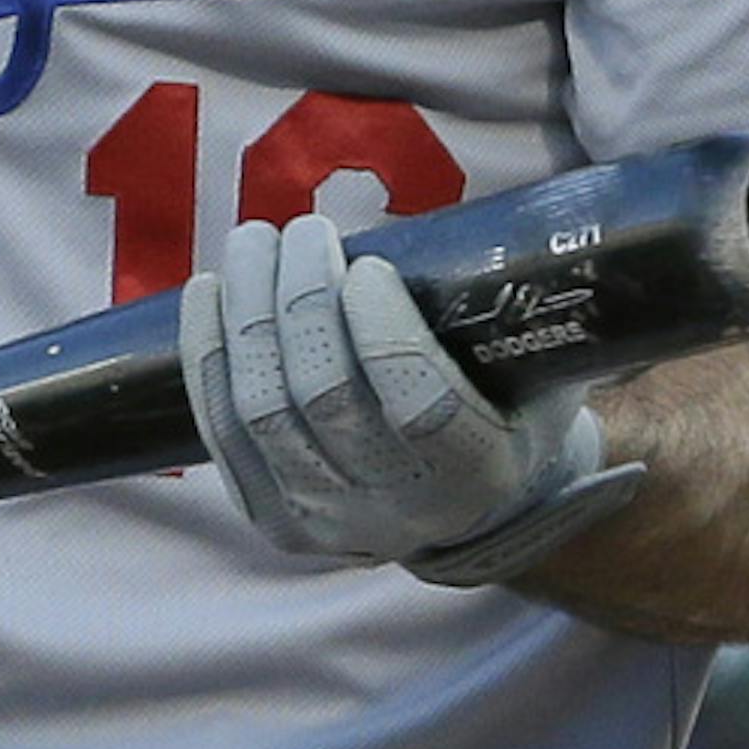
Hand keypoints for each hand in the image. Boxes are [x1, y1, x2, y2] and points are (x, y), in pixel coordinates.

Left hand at [179, 207, 633, 580]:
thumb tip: (481, 227)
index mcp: (472, 477)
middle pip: (322, 396)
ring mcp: (321, 520)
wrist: (474, 511)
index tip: (368, 267)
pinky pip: (220, 428)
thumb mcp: (542, 372)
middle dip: (302, 298)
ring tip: (254, 244)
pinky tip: (209, 292)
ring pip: (260, 407)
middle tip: (303, 232)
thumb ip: (515, 316)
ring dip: (248, 312)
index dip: (381, 327)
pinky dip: (207, 353)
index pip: (416, 404)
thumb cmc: (511, 416)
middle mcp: (392, 511)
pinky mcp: (268, 516)